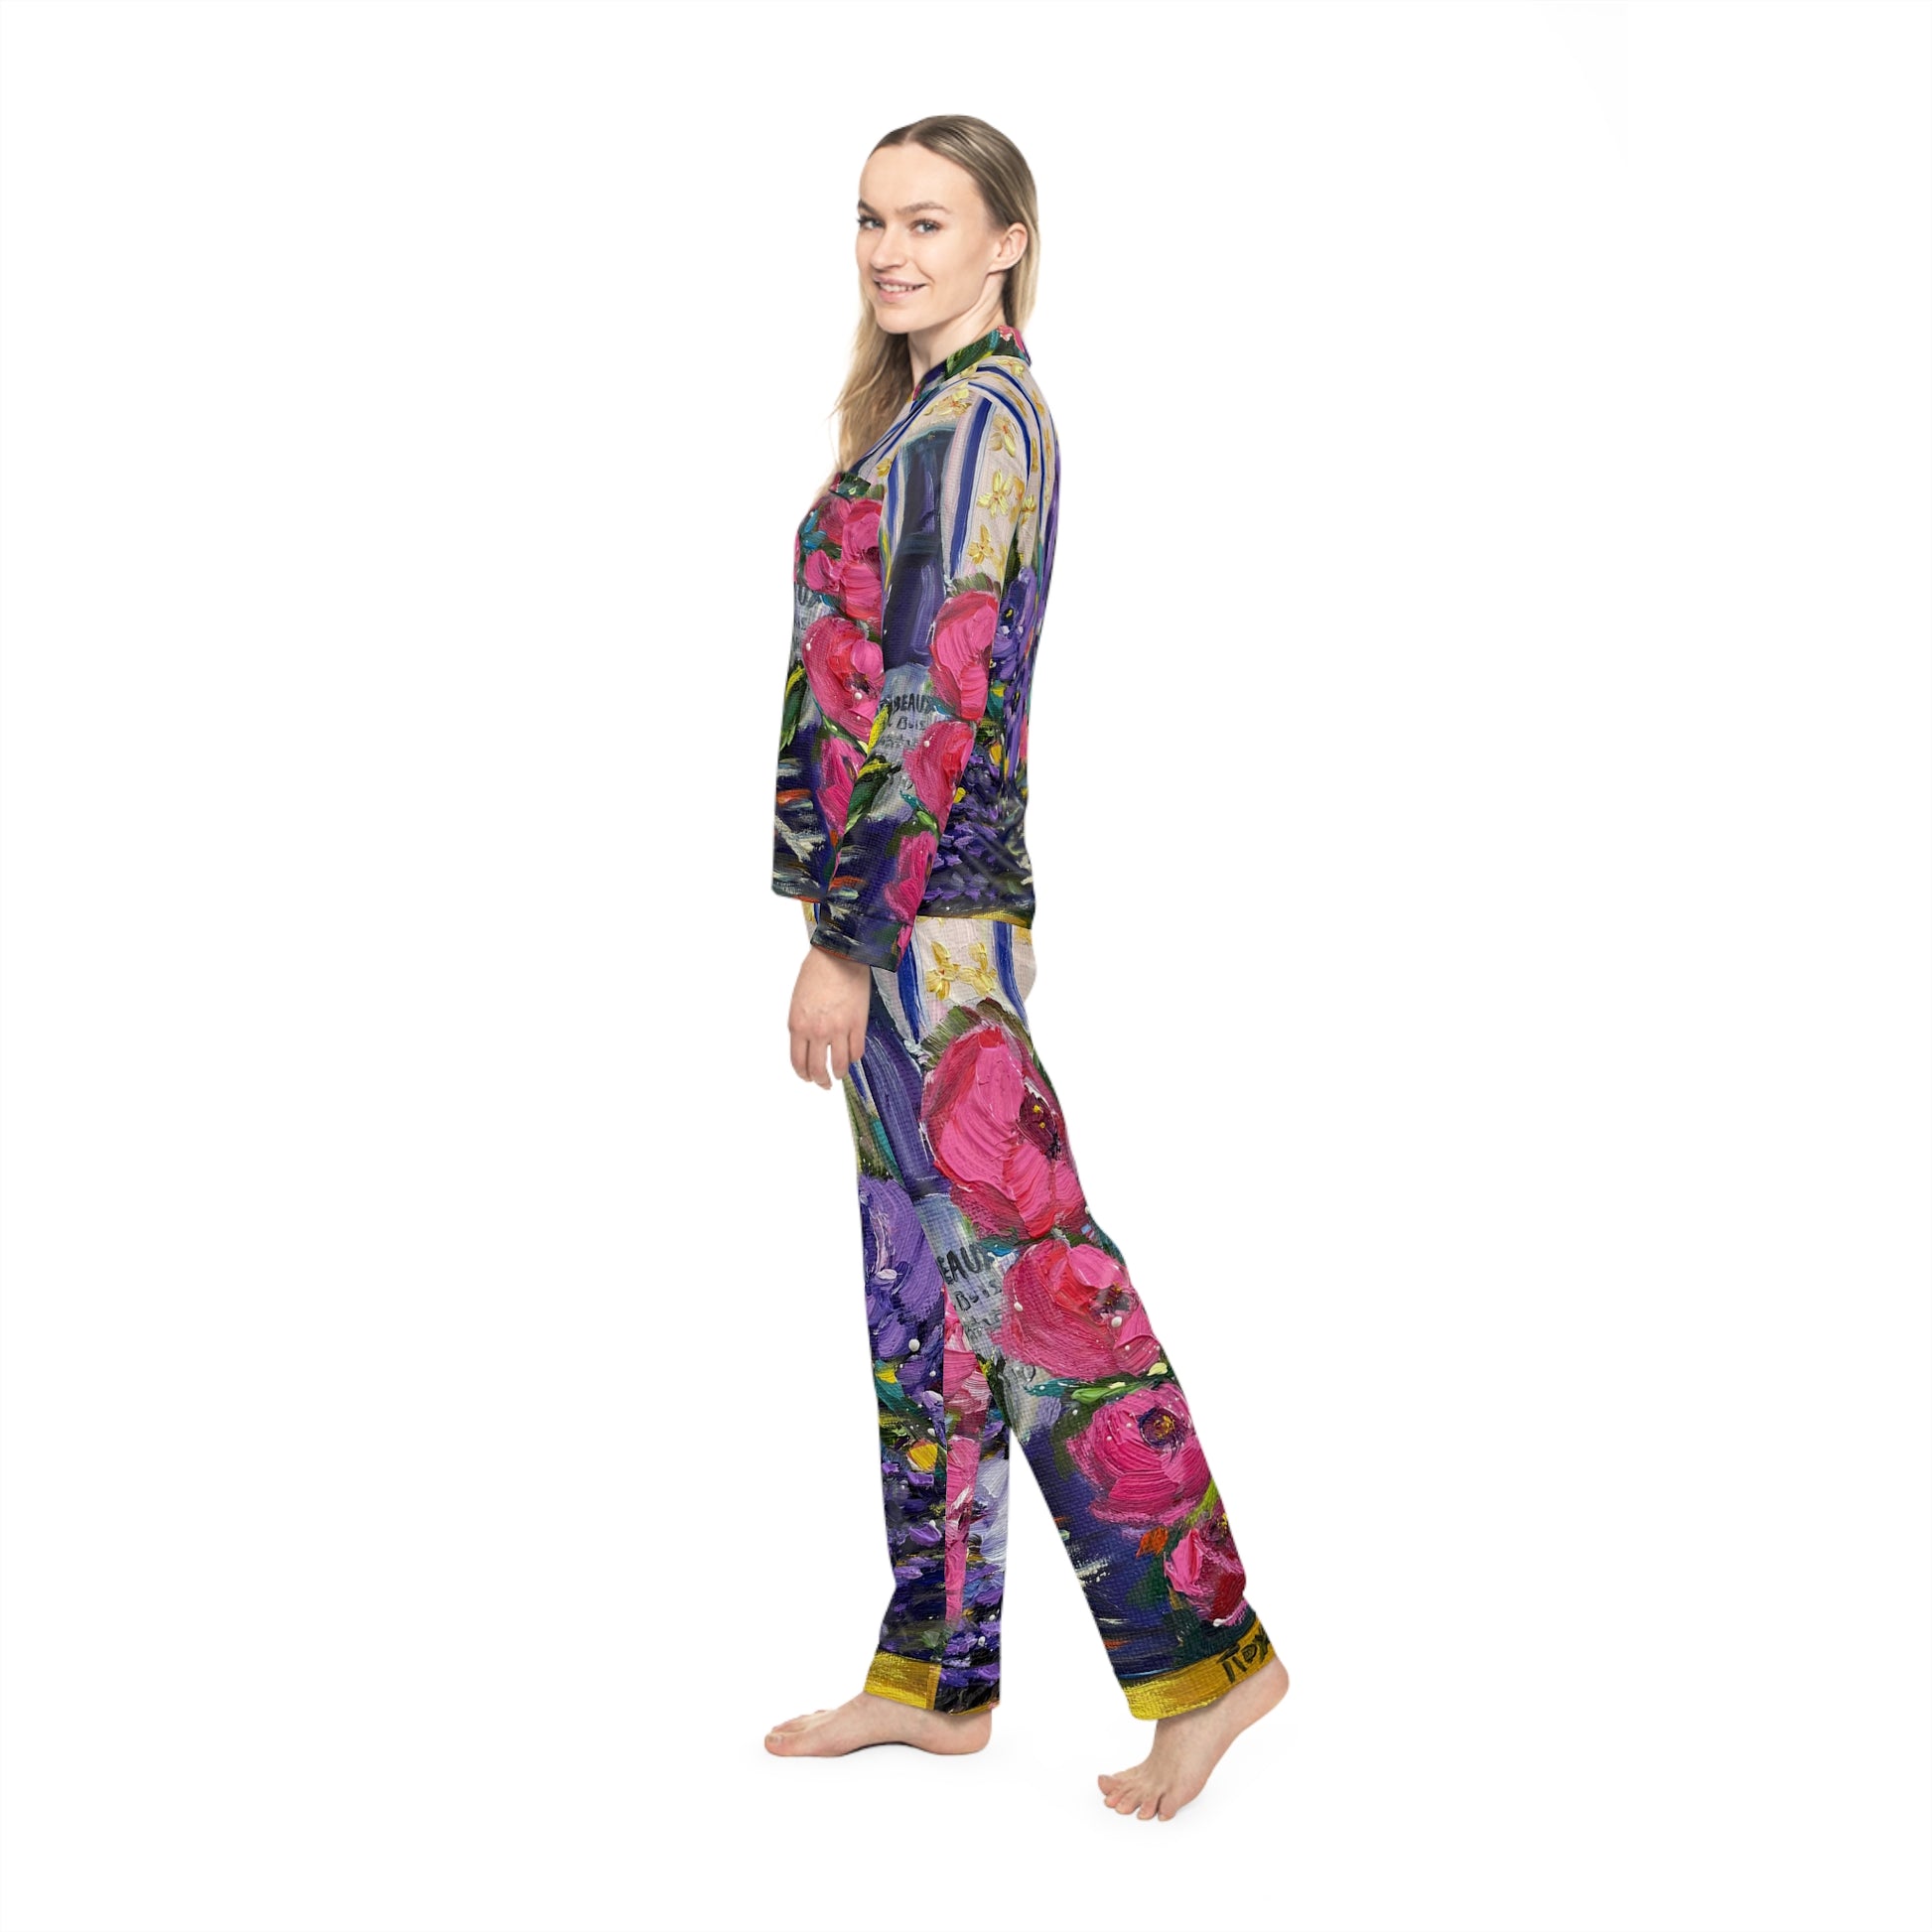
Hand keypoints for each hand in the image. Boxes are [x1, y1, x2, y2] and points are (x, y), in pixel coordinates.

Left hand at [789, 940, 872, 1087]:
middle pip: (817, 1069)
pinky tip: (852, 1056)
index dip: (803, 1074)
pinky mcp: (858, 1024)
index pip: (798, 1062)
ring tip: (840, 1075)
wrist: (839, 956)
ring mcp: (839, 1029)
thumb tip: (809, 1044)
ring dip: (839, 1074)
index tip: (808, 1078)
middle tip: (824, 1084)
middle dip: (820, 1081)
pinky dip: (854, 1058)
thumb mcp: (798, 1002)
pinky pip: (857, 1051)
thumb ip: (802, 1025)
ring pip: (839, 1065)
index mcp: (798, 1025)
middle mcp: (817, 1031)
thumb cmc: (816, 972)